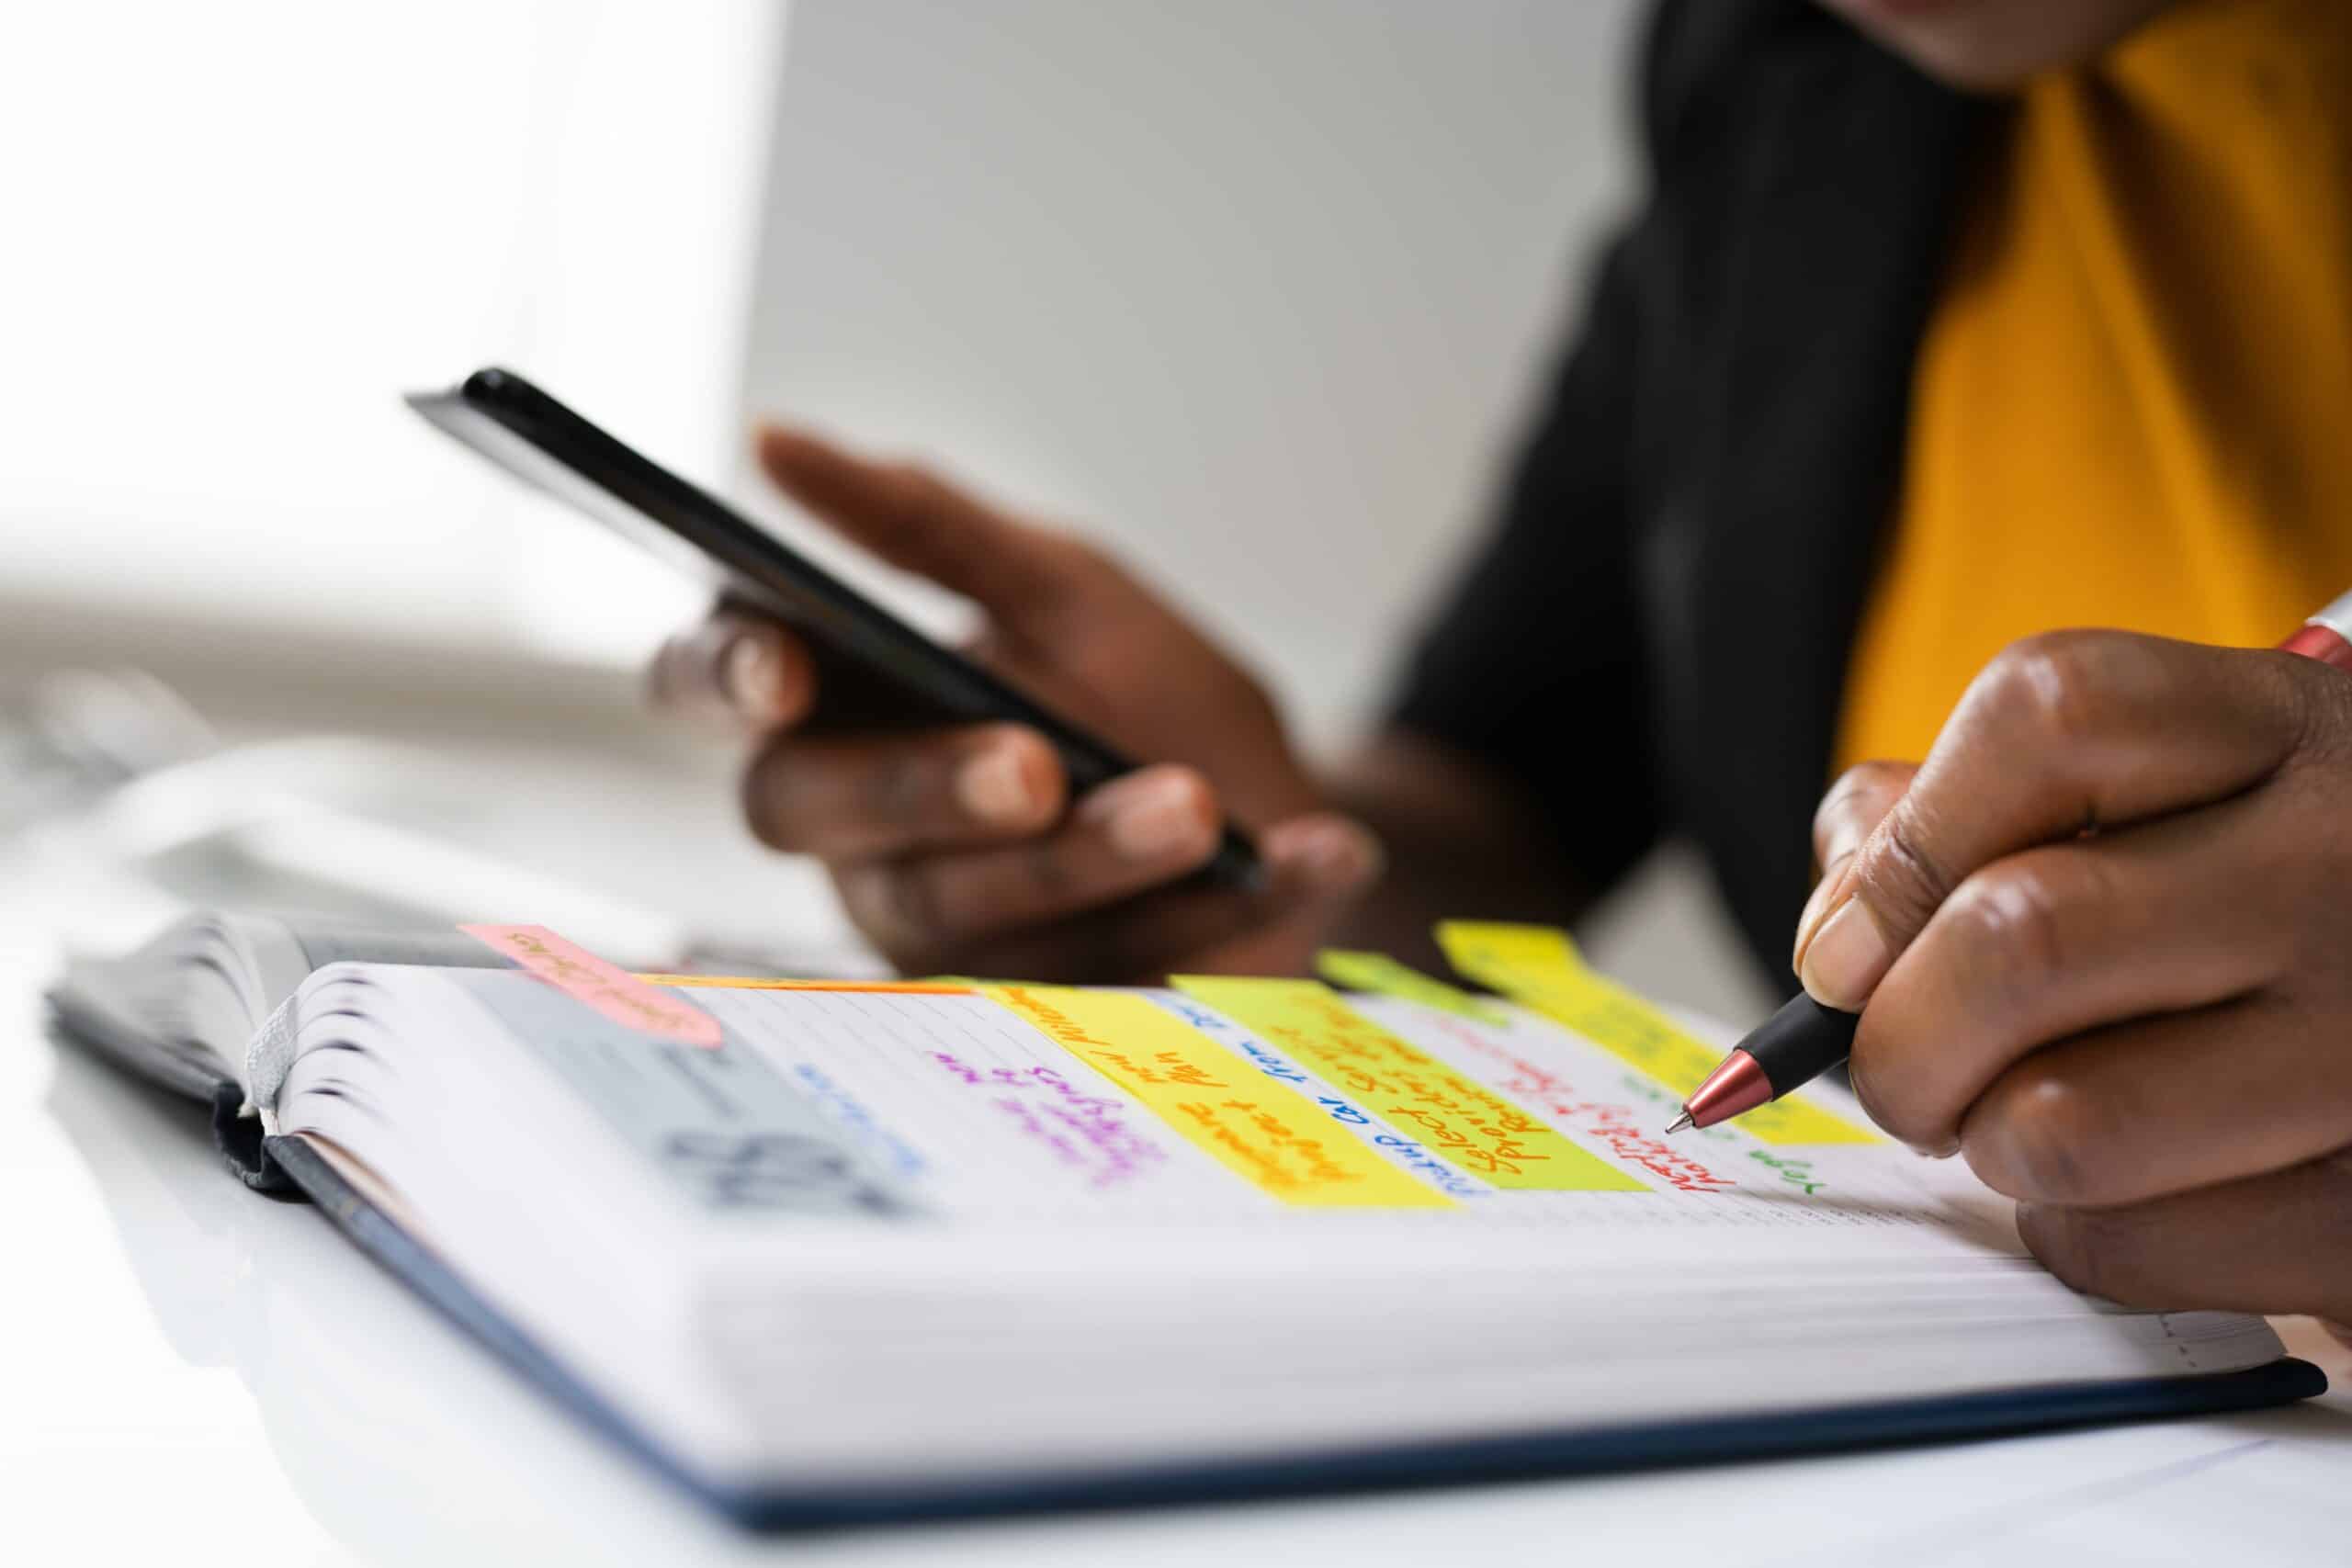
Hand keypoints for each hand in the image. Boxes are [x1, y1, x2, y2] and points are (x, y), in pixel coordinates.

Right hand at [649, 424, 1379, 980]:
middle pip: (815, 812)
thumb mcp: (1061, 585)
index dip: (723, 676)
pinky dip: (1224, 913)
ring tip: (1191, 807)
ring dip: (1083, 859)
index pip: (714, 683)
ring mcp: (931, 929)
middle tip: (1033, 766)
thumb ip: (928, 528)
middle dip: (924, 789)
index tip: (787, 668)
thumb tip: (776, 443)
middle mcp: (853, 827)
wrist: (1273, 806)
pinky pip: (1107, 972)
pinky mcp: (1029, 1008)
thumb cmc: (1136, 685)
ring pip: (955, 911)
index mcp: (836, 702)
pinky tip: (1313, 855)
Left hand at [1792, 630, 2351, 1325]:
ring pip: (2062, 1123)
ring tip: (2022, 1117)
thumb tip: (1840, 947)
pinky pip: (2131, 1248)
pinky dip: (2077, 1234)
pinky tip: (2126, 1186)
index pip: (2050, 715)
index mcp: (2281, 730)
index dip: (1907, 842)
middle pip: (2023, 937)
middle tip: (1904, 1064)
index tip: (1850, 943)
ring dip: (1989, 1141)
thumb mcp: (2149, 793)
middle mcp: (2347, 868)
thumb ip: (1958, 818)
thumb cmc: (2251, 897)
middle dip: (1901, 1035)